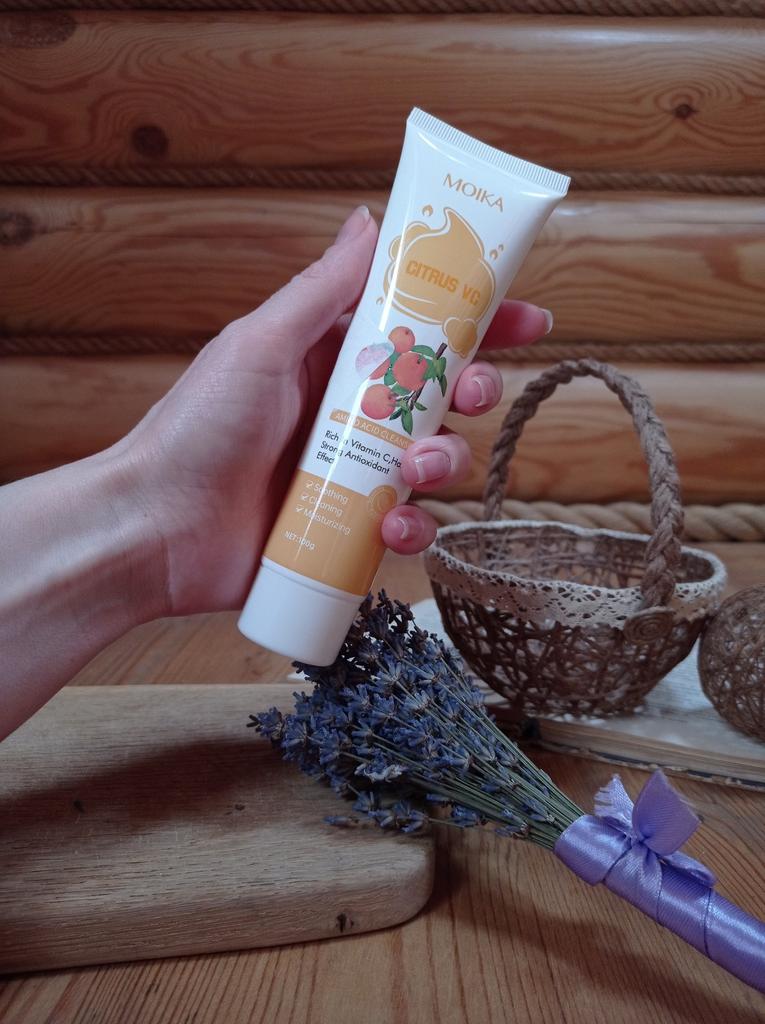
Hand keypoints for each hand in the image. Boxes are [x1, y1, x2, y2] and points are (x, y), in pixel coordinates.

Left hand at [117, 206, 551, 616]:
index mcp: (336, 359)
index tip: (526, 315)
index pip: (422, 328)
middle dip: (475, 389)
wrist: (158, 527)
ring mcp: (358, 474)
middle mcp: (355, 413)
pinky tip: (388, 528)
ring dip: (446, 462)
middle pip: (447, 393)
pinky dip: (415, 529)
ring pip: (440, 461)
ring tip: (412, 472)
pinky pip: (413, 528)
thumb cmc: (198, 427)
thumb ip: (322, 290)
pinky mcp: (353, 530)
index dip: (480, 320)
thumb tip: (369, 220)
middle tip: (469, 392)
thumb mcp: (261, 344)